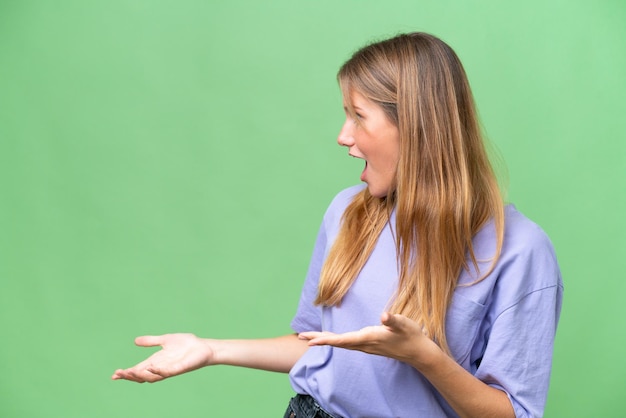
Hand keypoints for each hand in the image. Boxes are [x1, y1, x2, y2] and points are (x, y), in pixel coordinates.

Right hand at [111, 333, 212, 382]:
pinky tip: (152, 367)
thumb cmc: (186, 344)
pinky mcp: (179, 368)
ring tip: (131, 372)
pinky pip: (167, 373)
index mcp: (155, 361)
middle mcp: (160, 367)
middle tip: (119, 374)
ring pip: (152, 377)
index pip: (138, 369)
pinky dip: (158, 371)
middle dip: (130, 376)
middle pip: (142, 376)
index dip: (126, 373)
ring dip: (141, 375)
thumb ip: (151, 341)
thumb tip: (135, 341)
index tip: (114, 375)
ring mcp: (169, 369)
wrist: (203, 346)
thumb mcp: (165, 340)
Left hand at [298, 312, 439, 367]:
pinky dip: (335, 340)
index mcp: (369, 338)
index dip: (326, 340)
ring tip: (310, 338)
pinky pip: (347, 343)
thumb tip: (384, 315)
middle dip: (319, 340)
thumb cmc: (411, 336)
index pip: (343, 340)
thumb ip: (394, 320)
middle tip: (300, 337)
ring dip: (325, 340)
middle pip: (337, 343)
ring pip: (341, 343)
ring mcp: (366, 346)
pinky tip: (332, 338)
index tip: (310, 341)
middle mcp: (364, 344)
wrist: (419, 352)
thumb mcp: (404, 324)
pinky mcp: (369, 344)